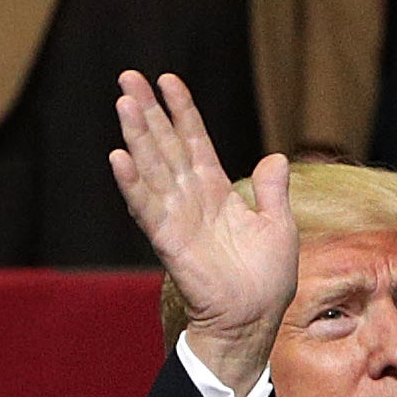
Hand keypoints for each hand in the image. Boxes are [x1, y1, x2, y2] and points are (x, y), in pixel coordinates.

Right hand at [106, 68, 294, 396]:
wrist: (254, 320)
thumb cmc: (267, 279)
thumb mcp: (278, 226)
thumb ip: (272, 191)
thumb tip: (276, 158)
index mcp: (215, 190)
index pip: (194, 140)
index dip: (181, 110)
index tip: (168, 79)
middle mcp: (191, 198)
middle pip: (164, 145)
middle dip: (148, 110)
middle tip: (127, 76)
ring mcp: (178, 217)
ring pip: (153, 167)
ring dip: (137, 135)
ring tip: (123, 102)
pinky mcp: (169, 241)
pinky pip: (147, 207)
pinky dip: (133, 184)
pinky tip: (118, 157)